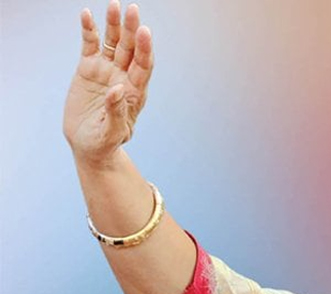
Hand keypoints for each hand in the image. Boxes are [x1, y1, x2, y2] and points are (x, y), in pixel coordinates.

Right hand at [63, 1, 153, 167]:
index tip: (144, 31)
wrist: (89, 145)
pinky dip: (89, 30)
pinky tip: (87, 14)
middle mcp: (124, 76)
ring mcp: (106, 70)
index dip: (145, 48)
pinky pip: (90, 45)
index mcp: (135, 91)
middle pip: (130, 48)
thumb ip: (117, 111)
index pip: (143, 65)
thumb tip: (119, 89)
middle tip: (132, 9)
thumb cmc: (105, 142)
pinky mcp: (88, 68)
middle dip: (131, 29)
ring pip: (113, 43)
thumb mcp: (112, 132)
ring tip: (114, 5)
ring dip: (113, 24)